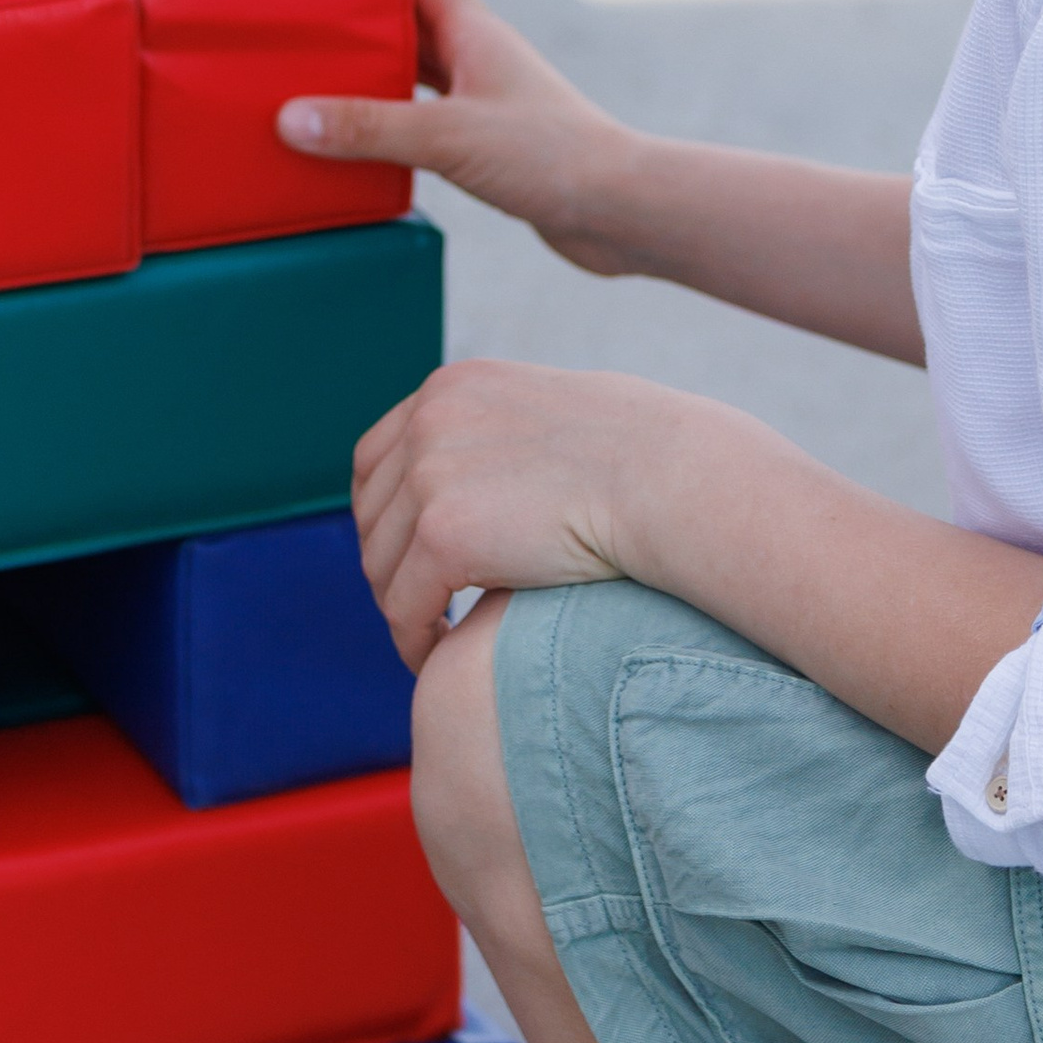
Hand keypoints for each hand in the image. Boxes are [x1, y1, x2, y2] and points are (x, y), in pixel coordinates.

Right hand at [277, 0, 644, 272]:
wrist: (620, 212)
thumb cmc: (551, 156)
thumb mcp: (446, 136)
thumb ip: (369, 127)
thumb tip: (292, 117)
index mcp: (477, 35)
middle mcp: (484, 63)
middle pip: (413, 31)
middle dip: (364, 35)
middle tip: (306, 46)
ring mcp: (490, 108)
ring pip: (421, 84)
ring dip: (378, 89)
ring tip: (320, 99)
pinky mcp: (494, 152)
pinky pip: (433, 130)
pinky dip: (398, 135)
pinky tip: (367, 154)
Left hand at [352, 358, 691, 666]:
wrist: (671, 477)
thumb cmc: (640, 460)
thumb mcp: (548, 421)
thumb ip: (500, 440)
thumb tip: (484, 482)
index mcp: (449, 389)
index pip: (376, 460)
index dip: (384, 519)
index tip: (408, 561)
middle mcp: (428, 421)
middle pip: (372, 516)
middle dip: (393, 567)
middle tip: (425, 609)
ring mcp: (429, 475)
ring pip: (382, 567)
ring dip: (404, 608)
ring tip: (435, 636)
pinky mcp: (441, 534)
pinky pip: (403, 608)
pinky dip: (414, 640)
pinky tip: (441, 654)